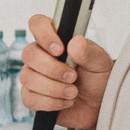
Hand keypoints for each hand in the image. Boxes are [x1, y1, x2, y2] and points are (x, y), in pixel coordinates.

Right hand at [23, 12, 112, 129]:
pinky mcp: (32, 96)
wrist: (97, 105)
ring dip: (54, 88)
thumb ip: (89, 52)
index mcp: (57, 39)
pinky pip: (30, 98)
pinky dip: (51, 102)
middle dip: (52, 69)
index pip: (38, 24)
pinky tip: (65, 101)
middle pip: (29, 54)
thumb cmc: (97, 79)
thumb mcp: (101, 63)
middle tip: (73, 76)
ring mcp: (34, 76)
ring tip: (73, 92)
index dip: (44, 35)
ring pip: (28, 78)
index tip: (60, 50)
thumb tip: (75, 42)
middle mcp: (42, 55)